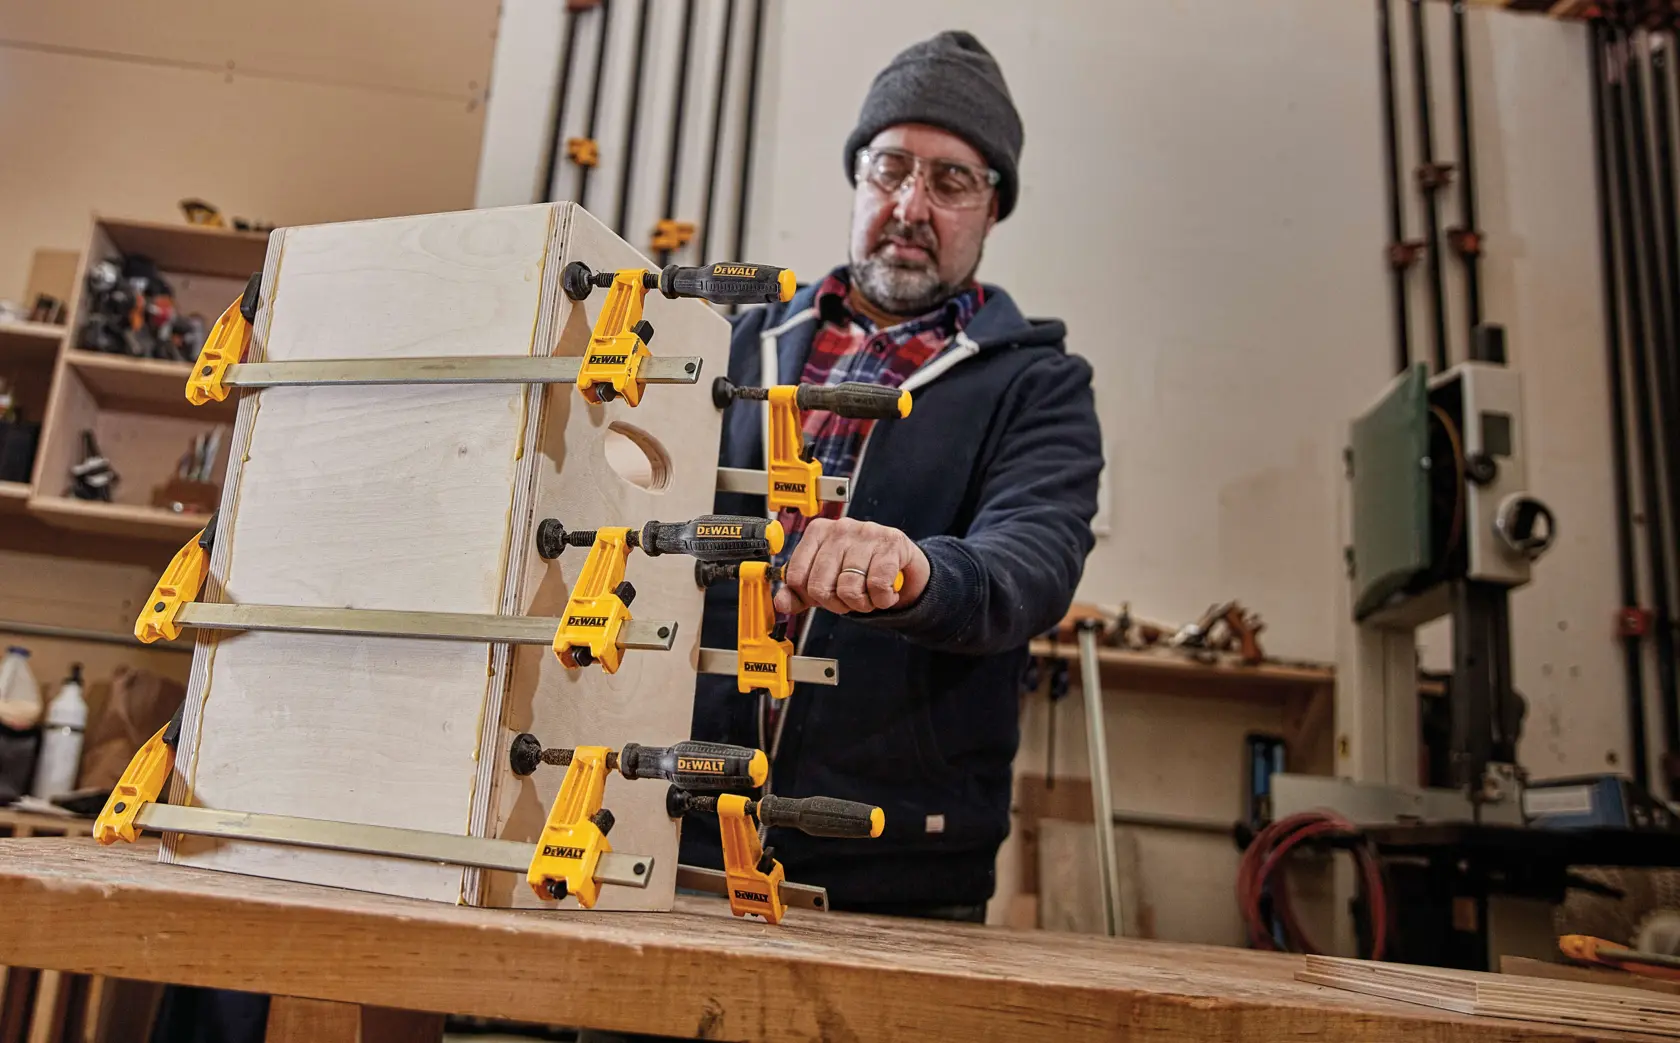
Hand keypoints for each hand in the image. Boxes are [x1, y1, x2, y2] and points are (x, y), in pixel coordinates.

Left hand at [773, 518, 929, 614]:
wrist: (901, 563)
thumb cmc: (860, 567)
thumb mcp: (825, 579)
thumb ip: (799, 593)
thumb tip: (781, 603)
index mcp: (817, 532)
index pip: (796, 577)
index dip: (811, 597)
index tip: (826, 596)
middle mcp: (839, 528)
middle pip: (820, 587)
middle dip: (837, 604)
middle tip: (850, 600)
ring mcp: (866, 533)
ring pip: (849, 589)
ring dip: (862, 604)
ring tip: (869, 595)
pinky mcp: (891, 543)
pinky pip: (877, 586)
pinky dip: (882, 599)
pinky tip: (886, 592)